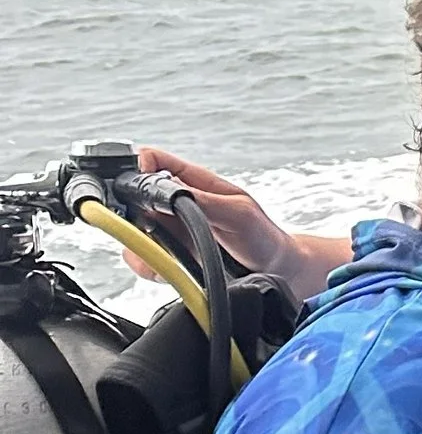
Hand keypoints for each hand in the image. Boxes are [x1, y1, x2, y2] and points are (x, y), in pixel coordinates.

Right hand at [137, 150, 345, 300]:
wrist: (276, 273)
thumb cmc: (263, 236)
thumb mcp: (238, 213)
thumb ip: (204, 201)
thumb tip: (170, 190)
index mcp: (192, 181)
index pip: (151, 160)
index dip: (137, 168)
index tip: (139, 186)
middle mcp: (175, 205)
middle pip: (133, 197)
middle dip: (132, 211)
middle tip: (151, 226)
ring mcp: (171, 231)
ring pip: (133, 230)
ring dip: (141, 241)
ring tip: (166, 249)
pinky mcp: (170, 258)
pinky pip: (144, 259)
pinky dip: (148, 264)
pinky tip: (168, 267)